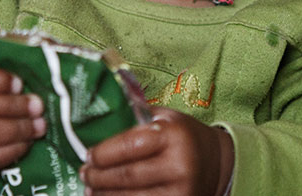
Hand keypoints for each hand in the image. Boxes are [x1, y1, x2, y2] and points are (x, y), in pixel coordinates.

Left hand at [79, 107, 233, 195]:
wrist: (217, 162)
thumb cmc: (182, 136)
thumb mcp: (164, 118)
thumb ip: (134, 116)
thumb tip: (96, 114)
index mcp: (173, 135)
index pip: (130, 145)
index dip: (104, 153)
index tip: (88, 155)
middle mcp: (180, 165)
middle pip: (127, 176)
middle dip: (99, 177)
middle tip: (84, 174)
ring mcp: (181, 192)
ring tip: (91, 189)